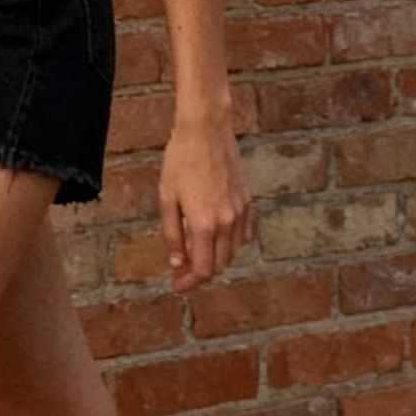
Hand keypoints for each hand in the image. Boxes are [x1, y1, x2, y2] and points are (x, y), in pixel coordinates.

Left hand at [159, 111, 251, 289]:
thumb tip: (177, 261)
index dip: (189, 282)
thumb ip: (172, 234)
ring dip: (215, 259)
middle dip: (199, 273)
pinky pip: (243, 235)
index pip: (203, 269)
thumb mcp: (167, 198)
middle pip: (219, 265)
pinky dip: (230, 244)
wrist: (206, 130)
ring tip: (194, 253)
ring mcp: (240, 212)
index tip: (177, 284)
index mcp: (204, 224)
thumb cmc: (181, 160)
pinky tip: (215, 238)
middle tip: (181, 271)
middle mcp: (227, 223)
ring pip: (233, 252)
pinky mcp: (247, 202)